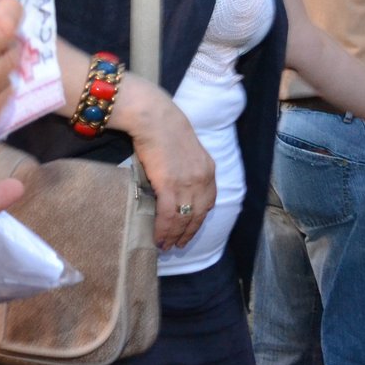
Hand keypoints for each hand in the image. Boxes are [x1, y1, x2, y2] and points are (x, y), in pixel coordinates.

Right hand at [118, 78, 215, 248]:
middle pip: (197, 215)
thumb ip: (188, 168)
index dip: (199, 220)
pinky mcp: (169, 185)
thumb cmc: (165, 127)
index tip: (190, 230)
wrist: (155, 117)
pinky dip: (163, 230)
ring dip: (174, 236)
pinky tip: (158, 238)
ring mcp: (187, 184)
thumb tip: (177, 184)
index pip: (208, 203)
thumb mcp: (187, 149)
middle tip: (178, 246)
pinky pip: (168, 215)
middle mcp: (202, 180)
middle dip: (188, 233)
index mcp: (209, 170)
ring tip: (166, 247)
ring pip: (183, 219)